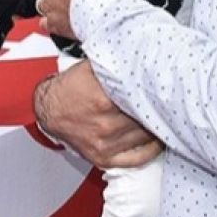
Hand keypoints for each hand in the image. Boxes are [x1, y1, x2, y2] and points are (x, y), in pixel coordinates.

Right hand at [34, 61, 162, 168]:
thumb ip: (116, 65)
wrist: (48, 109)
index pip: (143, 97)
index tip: (165, 87)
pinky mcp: (103, 157)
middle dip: (157, 108)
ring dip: (156, 125)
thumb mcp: (91, 68)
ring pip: (145, 136)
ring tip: (163, 115)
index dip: (158, 92)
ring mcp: (105, 143)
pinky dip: (151, 149)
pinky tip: (157, 140)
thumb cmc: (70, 88)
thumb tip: (141, 58)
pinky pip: (137, 158)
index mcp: (103, 99)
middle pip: (146, 117)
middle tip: (167, 100)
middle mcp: (105, 123)